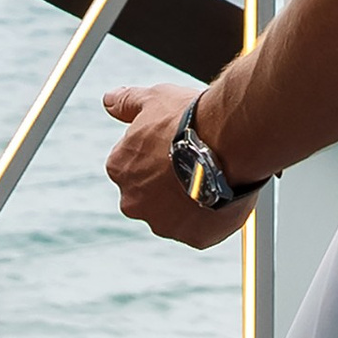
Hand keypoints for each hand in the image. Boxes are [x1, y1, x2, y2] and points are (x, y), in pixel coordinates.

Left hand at [103, 78, 249, 249]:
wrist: (229, 141)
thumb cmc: (190, 119)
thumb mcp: (154, 99)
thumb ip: (127, 102)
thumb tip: (109, 100)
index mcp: (120, 168)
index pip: (132, 166)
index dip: (156, 155)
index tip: (174, 147)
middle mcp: (133, 201)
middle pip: (148, 196)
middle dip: (166, 185)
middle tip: (193, 163)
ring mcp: (164, 224)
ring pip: (174, 216)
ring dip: (188, 202)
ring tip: (212, 178)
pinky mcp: (194, 238)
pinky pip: (201, 230)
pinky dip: (211, 217)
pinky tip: (223, 195)